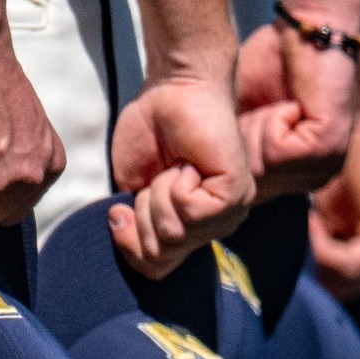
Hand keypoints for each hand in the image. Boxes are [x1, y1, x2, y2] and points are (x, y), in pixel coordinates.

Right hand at [110, 73, 255, 277]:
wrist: (172, 89)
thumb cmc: (153, 132)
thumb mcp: (133, 193)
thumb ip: (138, 230)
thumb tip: (135, 250)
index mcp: (192, 229)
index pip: (155, 268)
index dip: (129, 242)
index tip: (124, 206)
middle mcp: (215, 226)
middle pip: (160, 255)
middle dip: (142, 214)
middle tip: (158, 176)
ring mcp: (229, 212)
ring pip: (173, 234)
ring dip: (158, 194)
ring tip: (175, 165)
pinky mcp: (235, 193)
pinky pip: (189, 211)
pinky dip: (175, 184)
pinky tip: (188, 163)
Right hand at [236, 19, 357, 201]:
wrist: (308, 27)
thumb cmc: (271, 65)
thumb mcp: (242, 120)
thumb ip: (233, 152)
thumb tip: (200, 180)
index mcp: (299, 173)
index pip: (249, 191)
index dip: (232, 160)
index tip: (240, 124)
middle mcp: (317, 176)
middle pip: (253, 185)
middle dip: (242, 148)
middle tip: (256, 112)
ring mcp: (326, 164)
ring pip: (262, 170)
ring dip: (255, 133)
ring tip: (271, 105)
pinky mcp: (328, 145)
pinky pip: (277, 151)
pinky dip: (272, 122)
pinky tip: (290, 102)